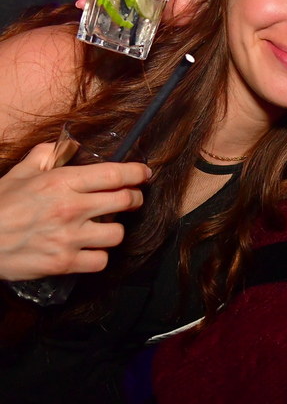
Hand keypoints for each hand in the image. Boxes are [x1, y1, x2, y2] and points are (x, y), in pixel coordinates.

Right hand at [0, 143, 148, 280]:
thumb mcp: (18, 174)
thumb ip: (44, 157)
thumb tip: (63, 147)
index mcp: (62, 182)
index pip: (114, 175)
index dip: (136, 174)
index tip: (144, 174)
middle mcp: (71, 208)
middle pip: (124, 201)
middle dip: (134, 198)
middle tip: (132, 198)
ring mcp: (69, 237)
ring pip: (117, 233)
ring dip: (115, 230)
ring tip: (105, 227)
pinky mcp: (64, 262)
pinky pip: (100, 260)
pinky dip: (98, 256)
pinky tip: (90, 250)